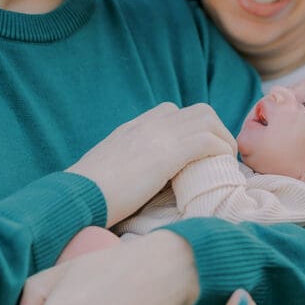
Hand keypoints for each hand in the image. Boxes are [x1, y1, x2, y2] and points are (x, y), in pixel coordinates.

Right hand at [68, 103, 235, 225]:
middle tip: (221, 155)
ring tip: (225, 161)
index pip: (172, 111)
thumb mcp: (109, 167)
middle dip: (217, 129)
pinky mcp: (167, 153)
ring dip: (223, 139)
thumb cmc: (89, 191)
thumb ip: (127, 162)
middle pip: (198, 110)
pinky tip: (220, 166)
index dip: (192, 127)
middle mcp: (148, 124)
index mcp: (134, 127)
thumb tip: (139, 177)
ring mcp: (158, 135)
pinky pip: (207, 141)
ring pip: (208, 119)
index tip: (200, 149)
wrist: (79, 194)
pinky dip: (219, 150)